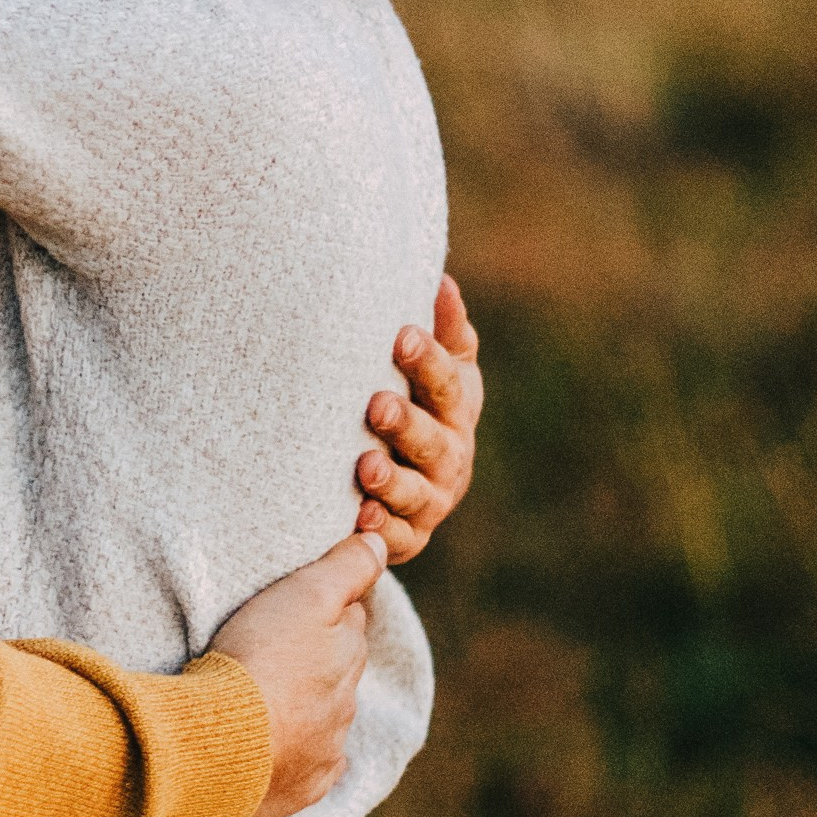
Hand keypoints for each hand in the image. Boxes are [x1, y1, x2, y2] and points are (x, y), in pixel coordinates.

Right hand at [208, 527, 386, 816]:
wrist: (216, 744)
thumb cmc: (258, 660)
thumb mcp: (304, 595)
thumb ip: (348, 567)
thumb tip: (382, 542)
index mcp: (348, 656)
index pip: (350, 623)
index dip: (326, 610)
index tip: (297, 608)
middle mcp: (346, 707)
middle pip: (338, 673)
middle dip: (317, 662)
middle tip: (274, 651)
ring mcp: (326, 752)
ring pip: (323, 722)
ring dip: (301, 710)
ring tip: (261, 700)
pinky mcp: (302, 790)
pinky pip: (307, 770)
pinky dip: (293, 756)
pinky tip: (269, 748)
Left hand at [352, 277, 483, 563]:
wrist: (413, 480)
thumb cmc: (419, 405)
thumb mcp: (436, 368)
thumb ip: (443, 330)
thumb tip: (440, 279)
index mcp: (457, 407)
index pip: (449, 381)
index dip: (429, 360)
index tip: (402, 336)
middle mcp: (451, 454)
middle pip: (433, 439)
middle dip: (406, 423)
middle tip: (376, 405)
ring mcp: (431, 499)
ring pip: (415, 493)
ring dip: (392, 481)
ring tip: (364, 466)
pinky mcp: (408, 536)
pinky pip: (395, 537)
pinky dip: (379, 529)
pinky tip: (358, 518)